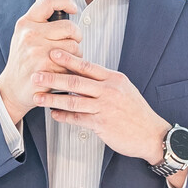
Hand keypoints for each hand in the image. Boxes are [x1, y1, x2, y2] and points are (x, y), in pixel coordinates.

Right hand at [0, 0, 81, 123]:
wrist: (12, 89)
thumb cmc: (22, 62)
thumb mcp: (22, 36)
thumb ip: (36, 19)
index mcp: (25, 23)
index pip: (48, 2)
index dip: (65, 2)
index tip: (73, 8)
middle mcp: (30, 34)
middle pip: (69, 27)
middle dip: (76, 37)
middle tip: (70, 44)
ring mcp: (37, 51)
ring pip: (74, 46)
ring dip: (75, 55)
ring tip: (63, 61)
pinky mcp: (46, 68)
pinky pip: (71, 64)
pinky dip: (71, 69)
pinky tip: (60, 72)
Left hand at [31, 50, 183, 185]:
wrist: (151, 134)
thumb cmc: (136, 112)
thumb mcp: (124, 89)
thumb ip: (104, 82)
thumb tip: (83, 73)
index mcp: (114, 79)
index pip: (87, 65)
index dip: (68, 59)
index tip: (52, 52)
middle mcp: (109, 91)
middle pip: (76, 81)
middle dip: (53, 77)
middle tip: (36, 75)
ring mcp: (105, 108)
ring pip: (73, 101)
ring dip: (52, 98)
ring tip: (38, 97)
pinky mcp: (102, 124)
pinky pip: (78, 119)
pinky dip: (64, 116)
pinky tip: (54, 114)